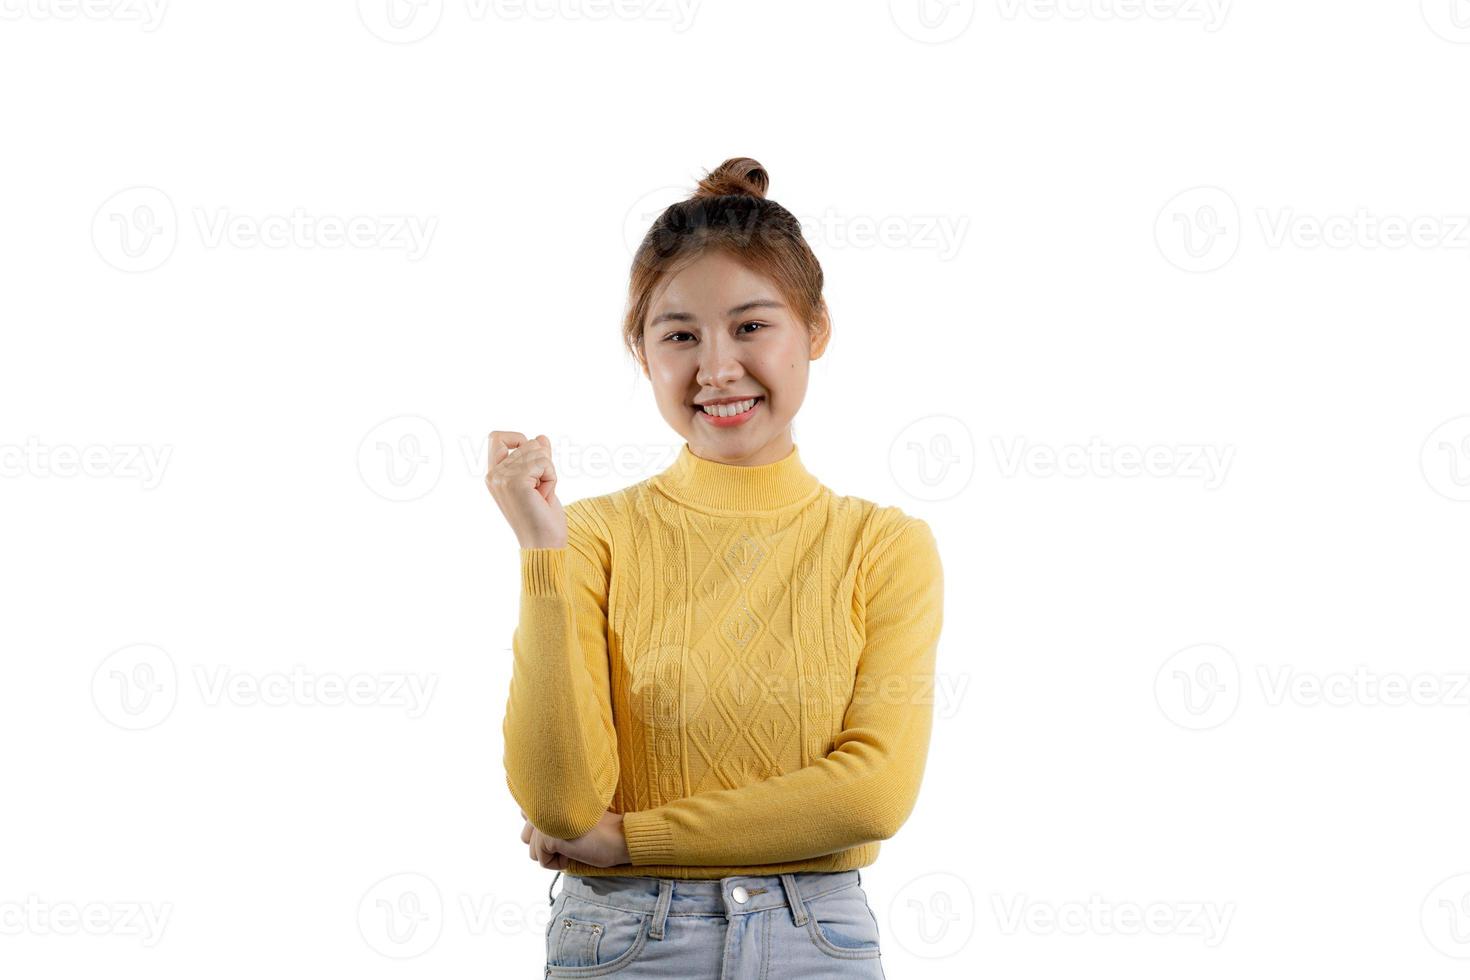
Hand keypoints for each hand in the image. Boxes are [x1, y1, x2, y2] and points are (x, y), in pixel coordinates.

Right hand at [486, 432, 566, 549]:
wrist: (544, 544)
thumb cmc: (543, 517)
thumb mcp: (540, 481)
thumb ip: (538, 459)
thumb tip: (541, 437)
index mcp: (494, 475)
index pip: (496, 437)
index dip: (518, 440)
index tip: (532, 460)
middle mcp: (493, 475)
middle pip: (528, 443)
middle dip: (543, 464)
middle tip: (539, 491)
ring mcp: (502, 478)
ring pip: (539, 452)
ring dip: (548, 473)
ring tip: (541, 495)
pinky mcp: (515, 482)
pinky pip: (544, 462)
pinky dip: (551, 478)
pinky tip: (545, 496)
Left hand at [520, 809, 630, 869]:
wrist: (618, 837)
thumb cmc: (597, 830)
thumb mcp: (568, 817)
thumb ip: (547, 812)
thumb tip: (525, 816)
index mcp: (548, 795)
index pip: (525, 817)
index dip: (546, 832)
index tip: (567, 829)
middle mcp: (542, 805)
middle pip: (526, 838)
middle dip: (546, 845)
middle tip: (571, 838)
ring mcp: (544, 820)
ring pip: (533, 852)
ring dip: (553, 854)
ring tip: (573, 844)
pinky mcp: (548, 837)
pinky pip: (543, 862)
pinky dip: (559, 863)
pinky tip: (575, 851)